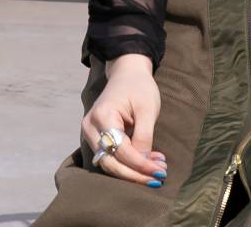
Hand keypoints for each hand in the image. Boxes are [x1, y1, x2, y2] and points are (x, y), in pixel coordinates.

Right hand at [81, 53, 167, 186]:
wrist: (127, 72)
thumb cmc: (139, 87)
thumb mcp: (147, 109)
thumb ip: (144, 136)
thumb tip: (143, 164)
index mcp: (103, 116)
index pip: (120, 150)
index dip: (140, 164)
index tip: (160, 171)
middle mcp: (91, 127)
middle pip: (110, 162)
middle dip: (135, 174)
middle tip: (159, 177)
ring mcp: (91, 133)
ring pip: (109, 163)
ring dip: (132, 171)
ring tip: (156, 170)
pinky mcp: (96, 137)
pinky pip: (110, 157)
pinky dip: (127, 164)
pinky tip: (147, 163)